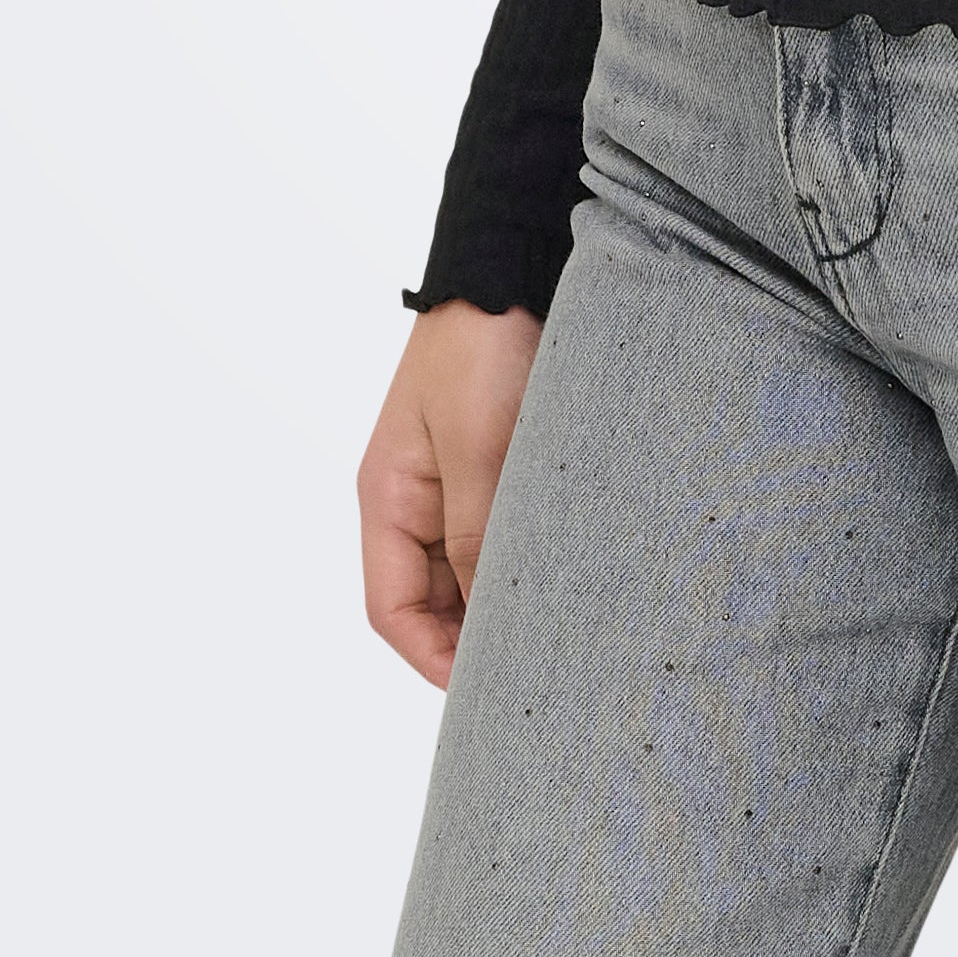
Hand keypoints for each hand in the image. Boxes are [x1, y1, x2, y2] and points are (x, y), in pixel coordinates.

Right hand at [356, 300, 543, 687]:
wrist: (509, 265)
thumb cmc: (481, 346)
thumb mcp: (478, 447)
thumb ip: (477, 533)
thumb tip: (490, 615)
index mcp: (388, 498)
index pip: (391, 610)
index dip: (431, 659)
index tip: (484, 691)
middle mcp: (415, 498)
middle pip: (431, 598)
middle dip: (472, 640)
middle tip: (534, 674)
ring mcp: (457, 479)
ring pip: (471, 567)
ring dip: (504, 597)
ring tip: (559, 633)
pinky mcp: (499, 460)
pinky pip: (502, 529)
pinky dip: (527, 557)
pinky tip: (570, 574)